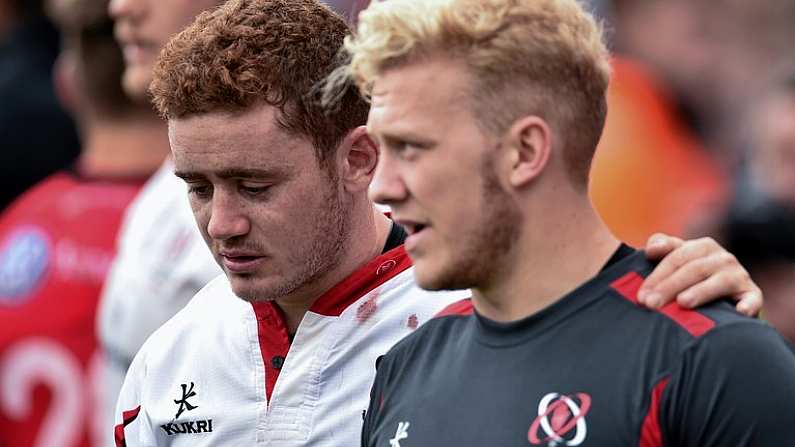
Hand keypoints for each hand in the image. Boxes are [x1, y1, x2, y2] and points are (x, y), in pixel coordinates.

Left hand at [638, 233, 762, 315]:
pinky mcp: (752, 294)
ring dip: (701, 292)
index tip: (641, 295)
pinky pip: (752, 299)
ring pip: (718, 281)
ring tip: (682, 303)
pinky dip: (748, 304)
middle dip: (669, 287)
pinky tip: (739, 312)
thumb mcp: (676, 260)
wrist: (725, 297)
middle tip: (651, 304)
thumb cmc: (690, 278)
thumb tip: (651, 248)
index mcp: (700, 246)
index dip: (656, 276)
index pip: (675, 257)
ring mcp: (738, 275)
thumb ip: (662, 248)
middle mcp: (721, 258)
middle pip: (693, 270)